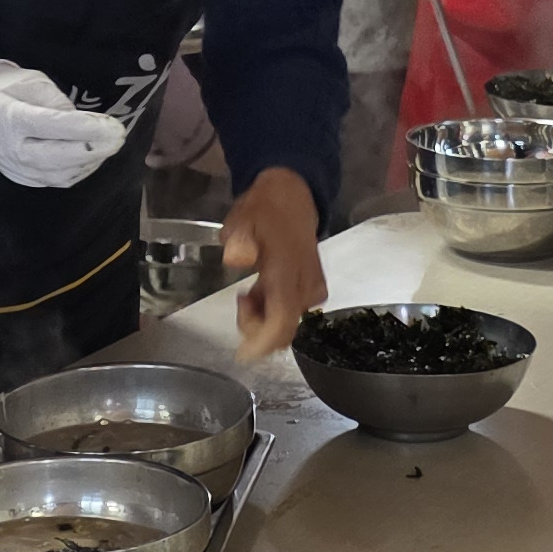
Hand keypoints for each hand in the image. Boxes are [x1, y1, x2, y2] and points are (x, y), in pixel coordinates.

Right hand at [0, 61, 125, 189]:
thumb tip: (83, 123)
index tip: (112, 125)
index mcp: (8, 118)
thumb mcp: (31, 82)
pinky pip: (58, 180)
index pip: (50, 126)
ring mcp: (16, 169)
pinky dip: (81, 170)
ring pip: (60, 174)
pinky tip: (94, 156)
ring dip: (90, 161)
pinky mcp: (25, 180)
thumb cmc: (9, 90)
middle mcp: (10, 149)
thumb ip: (56, 101)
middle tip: (119, 137)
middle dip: (92, 149)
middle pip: (56, 158)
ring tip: (110, 143)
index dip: (84, 128)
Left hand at [221, 169, 327, 360]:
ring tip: (251, 288)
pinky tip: (264, 288)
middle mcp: (306, 286)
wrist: (293, 197)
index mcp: (287, 272)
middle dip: (257, 327)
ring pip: (286, 324)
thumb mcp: (242, 219)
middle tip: (242, 298)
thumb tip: (236, 257)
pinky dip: (273, 310)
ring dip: (263, 316)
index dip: (262, 343)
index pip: (282, 321)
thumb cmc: (264, 210)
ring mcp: (314, 290)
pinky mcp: (316, 291)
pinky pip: (292, 314)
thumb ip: (238, 240)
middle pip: (283, 330)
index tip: (243, 354)